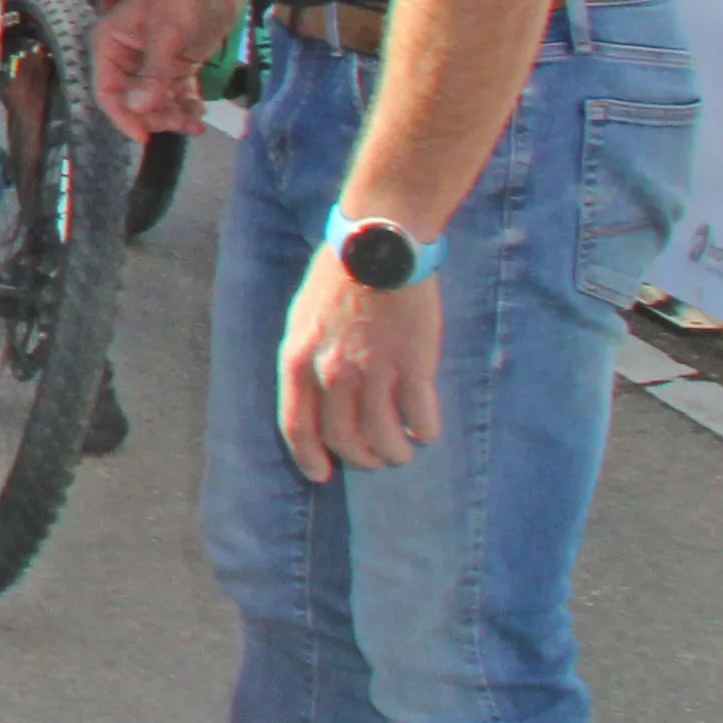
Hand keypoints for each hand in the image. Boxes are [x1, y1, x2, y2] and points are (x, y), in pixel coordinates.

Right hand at [94, 0, 243, 138]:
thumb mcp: (167, 35)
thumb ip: (153, 74)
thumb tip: (138, 109)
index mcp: (110, 46)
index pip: (107, 91)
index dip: (123, 116)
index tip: (145, 137)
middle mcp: (126, 57)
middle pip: (132, 100)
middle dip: (156, 116)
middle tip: (181, 123)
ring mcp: (152, 62)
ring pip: (155, 100)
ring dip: (173, 114)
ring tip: (196, 121)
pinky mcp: (176, 63)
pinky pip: (175, 92)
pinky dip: (185, 105)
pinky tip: (199, 112)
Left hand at [279, 254, 443, 481]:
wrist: (377, 247)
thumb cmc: (338, 276)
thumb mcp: (303, 317)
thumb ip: (307, 357)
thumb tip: (315, 393)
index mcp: (298, 360)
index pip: (297, 426)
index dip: (309, 457)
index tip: (321, 474)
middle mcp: (331, 374)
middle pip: (344, 440)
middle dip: (360, 459)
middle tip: (373, 459)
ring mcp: (373, 373)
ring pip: (384, 438)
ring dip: (395, 453)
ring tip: (403, 450)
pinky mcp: (413, 367)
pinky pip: (420, 419)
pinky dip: (424, 432)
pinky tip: (426, 431)